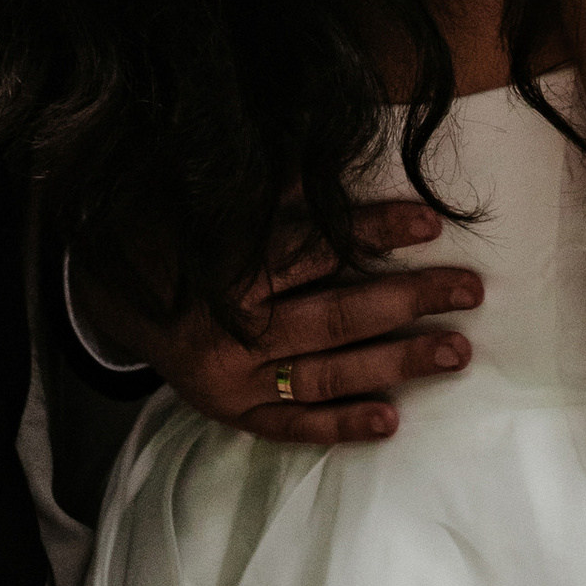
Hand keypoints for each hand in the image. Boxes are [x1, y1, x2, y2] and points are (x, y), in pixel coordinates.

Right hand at [98, 201, 482, 446]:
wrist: (116, 300)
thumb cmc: (181, 239)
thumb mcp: (216, 206)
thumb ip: (275, 191)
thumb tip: (338, 160)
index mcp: (228, 267)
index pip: (317, 247)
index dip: (376, 232)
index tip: (431, 223)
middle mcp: (231, 328)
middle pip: (335, 315)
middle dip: (408, 301)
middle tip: (469, 291)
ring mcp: (232, 377)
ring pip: (325, 372)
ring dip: (396, 363)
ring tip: (456, 352)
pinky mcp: (232, 412)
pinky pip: (292, 426)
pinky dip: (340, 426)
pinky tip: (391, 422)